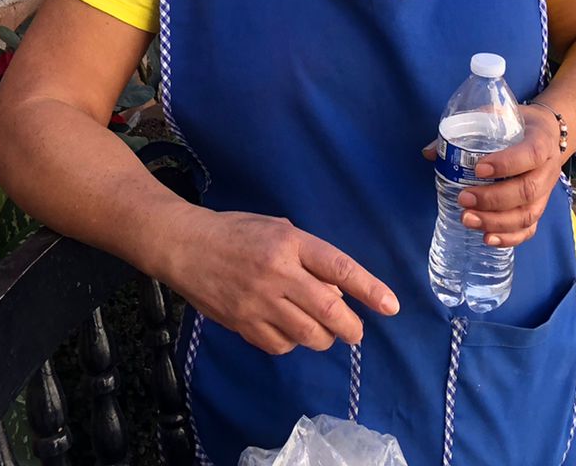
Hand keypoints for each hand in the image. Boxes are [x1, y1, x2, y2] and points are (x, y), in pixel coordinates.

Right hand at [161, 208, 399, 355]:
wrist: (184, 246)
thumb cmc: (237, 232)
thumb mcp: (278, 230)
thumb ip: (308, 258)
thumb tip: (337, 294)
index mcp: (289, 242)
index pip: (339, 267)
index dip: (369, 288)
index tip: (391, 306)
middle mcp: (277, 273)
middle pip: (328, 311)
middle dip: (351, 327)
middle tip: (357, 332)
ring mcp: (258, 302)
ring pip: (307, 335)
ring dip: (323, 337)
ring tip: (323, 330)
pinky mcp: (242, 325)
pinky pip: (280, 345)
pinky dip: (292, 342)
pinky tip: (289, 329)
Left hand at [426, 105, 567, 248]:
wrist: (549, 133)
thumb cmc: (519, 123)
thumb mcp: (498, 114)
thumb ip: (469, 127)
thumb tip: (430, 152)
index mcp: (541, 141)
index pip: (530, 154)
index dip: (506, 164)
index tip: (477, 169)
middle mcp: (548, 169)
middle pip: (527, 190)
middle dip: (493, 199)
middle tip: (463, 198)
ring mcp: (546, 192)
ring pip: (528, 214)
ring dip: (496, 222)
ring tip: (467, 219)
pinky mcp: (540, 208)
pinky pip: (529, 229)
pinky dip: (509, 238)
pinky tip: (486, 238)